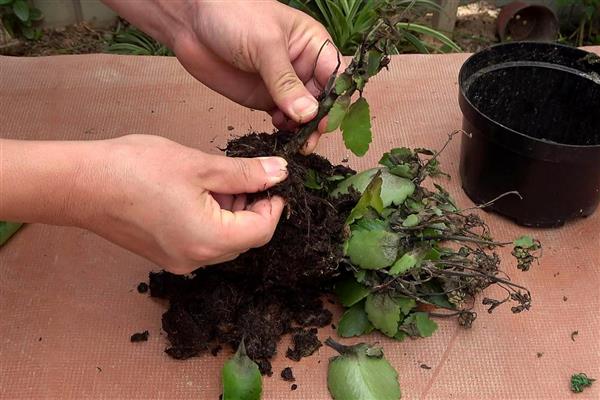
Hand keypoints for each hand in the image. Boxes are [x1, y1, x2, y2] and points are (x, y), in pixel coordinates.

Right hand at [77, 135, 286, 273]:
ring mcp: (179, 262)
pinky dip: (211, 220)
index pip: (263, 231)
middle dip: (252, 207)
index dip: (274, 204)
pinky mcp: (166, 255)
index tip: (273, 180)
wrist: (82, 183)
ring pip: (224, 241)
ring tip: (215, 182)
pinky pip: (203, 243)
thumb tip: (280, 173)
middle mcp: (197, 260)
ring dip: (231, 213)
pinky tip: (198, 194)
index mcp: (209, 241)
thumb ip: (246, 174)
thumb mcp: (201, 166)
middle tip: (243, 176)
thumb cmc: (136, 170)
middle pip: (245, 238)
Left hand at [103, 0, 342, 152]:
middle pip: (324, 101)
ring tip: (295, 139)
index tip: (327, 119)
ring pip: (305, 115)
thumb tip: (309, 115)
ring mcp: (283, 86)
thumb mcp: (265, 45)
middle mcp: (303, 67)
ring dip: (303, 129)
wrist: (190, 21)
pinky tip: (279, 129)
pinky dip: (285, 130)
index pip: (337, 76)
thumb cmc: (233, 15)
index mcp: (313, 46)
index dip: (337, 99)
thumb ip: (286, 82)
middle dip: (320, 120)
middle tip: (310, 137)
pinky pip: (283, 120)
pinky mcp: (264, 99)